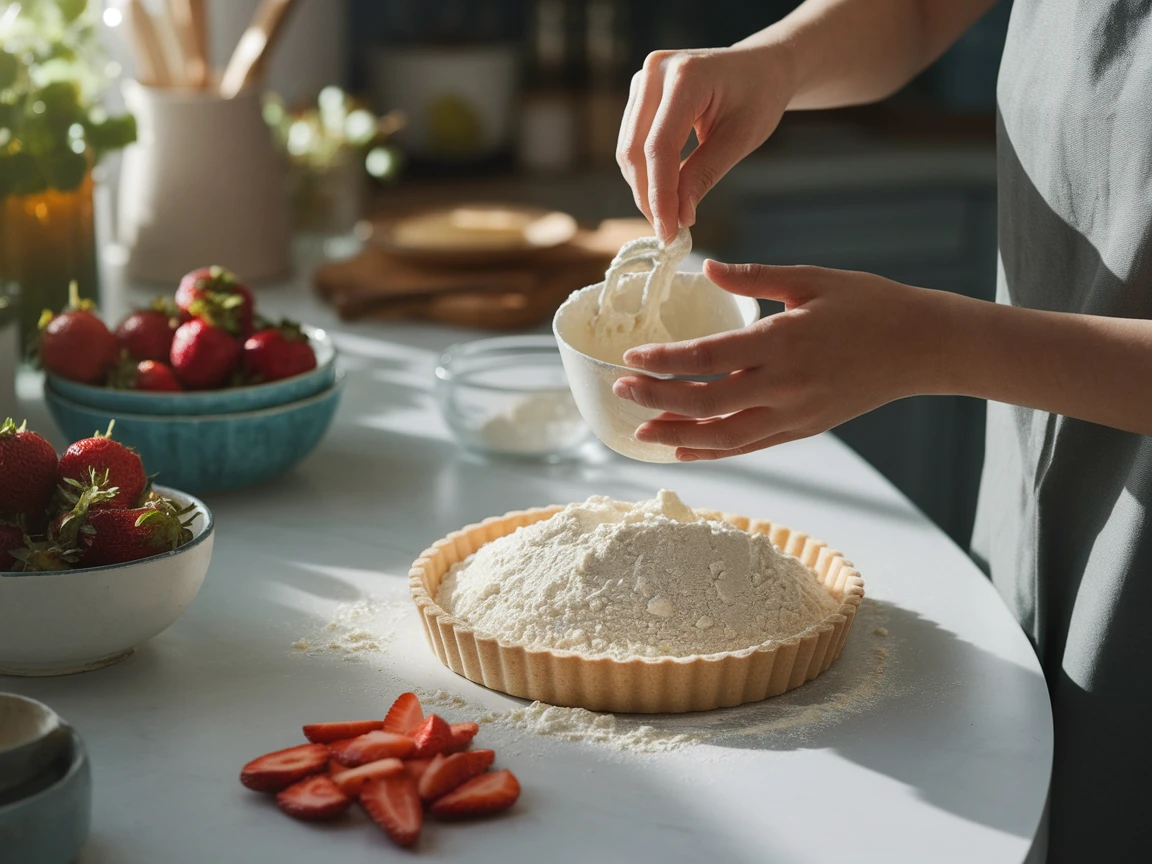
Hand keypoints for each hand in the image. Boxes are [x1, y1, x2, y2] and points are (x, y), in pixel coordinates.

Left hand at [611, 260, 947, 460]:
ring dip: (678, 436)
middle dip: (656, 400)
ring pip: (724, 436)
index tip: (630, 358)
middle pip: (706, 402)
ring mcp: (795, 414)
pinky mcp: (804, 429)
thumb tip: (708, 268)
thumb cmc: (869, 304)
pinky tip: (685, 449)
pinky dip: (714, 451)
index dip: (663, 362)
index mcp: (783, 342)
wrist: (923, 346)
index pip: (707, 358)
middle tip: (620, 392)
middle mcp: (785, 385)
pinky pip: (750, 446)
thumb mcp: (812, 278)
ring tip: (641, 433)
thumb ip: (755, 277)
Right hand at [616, 44, 795, 243]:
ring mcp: (644, 80)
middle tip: (667, 232)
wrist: (761, 68)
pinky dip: (646, 173)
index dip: (660, 195)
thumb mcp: (739, 139)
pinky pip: (633, 142)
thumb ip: (704, 175)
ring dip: (644, 188)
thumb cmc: (759, 97)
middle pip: (634, 149)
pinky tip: (663, 193)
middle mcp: (656, 71)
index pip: (659, 146)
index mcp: (685, 75)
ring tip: (668, 216)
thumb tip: (679, 217)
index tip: (669, 232)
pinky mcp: (640, 94)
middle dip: (648, 197)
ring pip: (628, 149)